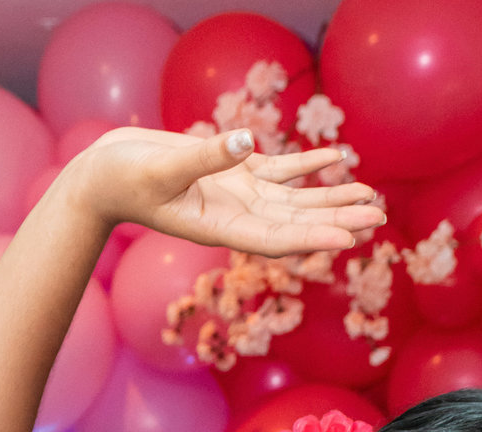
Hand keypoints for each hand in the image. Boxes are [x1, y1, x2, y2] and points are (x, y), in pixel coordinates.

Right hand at [65, 127, 386, 256]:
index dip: (313, 238)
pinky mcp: (234, 171)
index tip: (348, 239)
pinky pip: (280, 171)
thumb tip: (246, 141)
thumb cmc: (123, 178)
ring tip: (372, 198)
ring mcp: (237, 195)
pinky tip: (337, 158)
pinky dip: (309, 165)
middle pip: (297, 223)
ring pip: (297, 200)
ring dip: (333, 199)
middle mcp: (236, 217)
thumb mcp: (161, 167)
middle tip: (378, 216)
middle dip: (337, 219)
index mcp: (220, 228)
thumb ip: (203, 156)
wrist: (104, 175)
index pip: (277, 239)